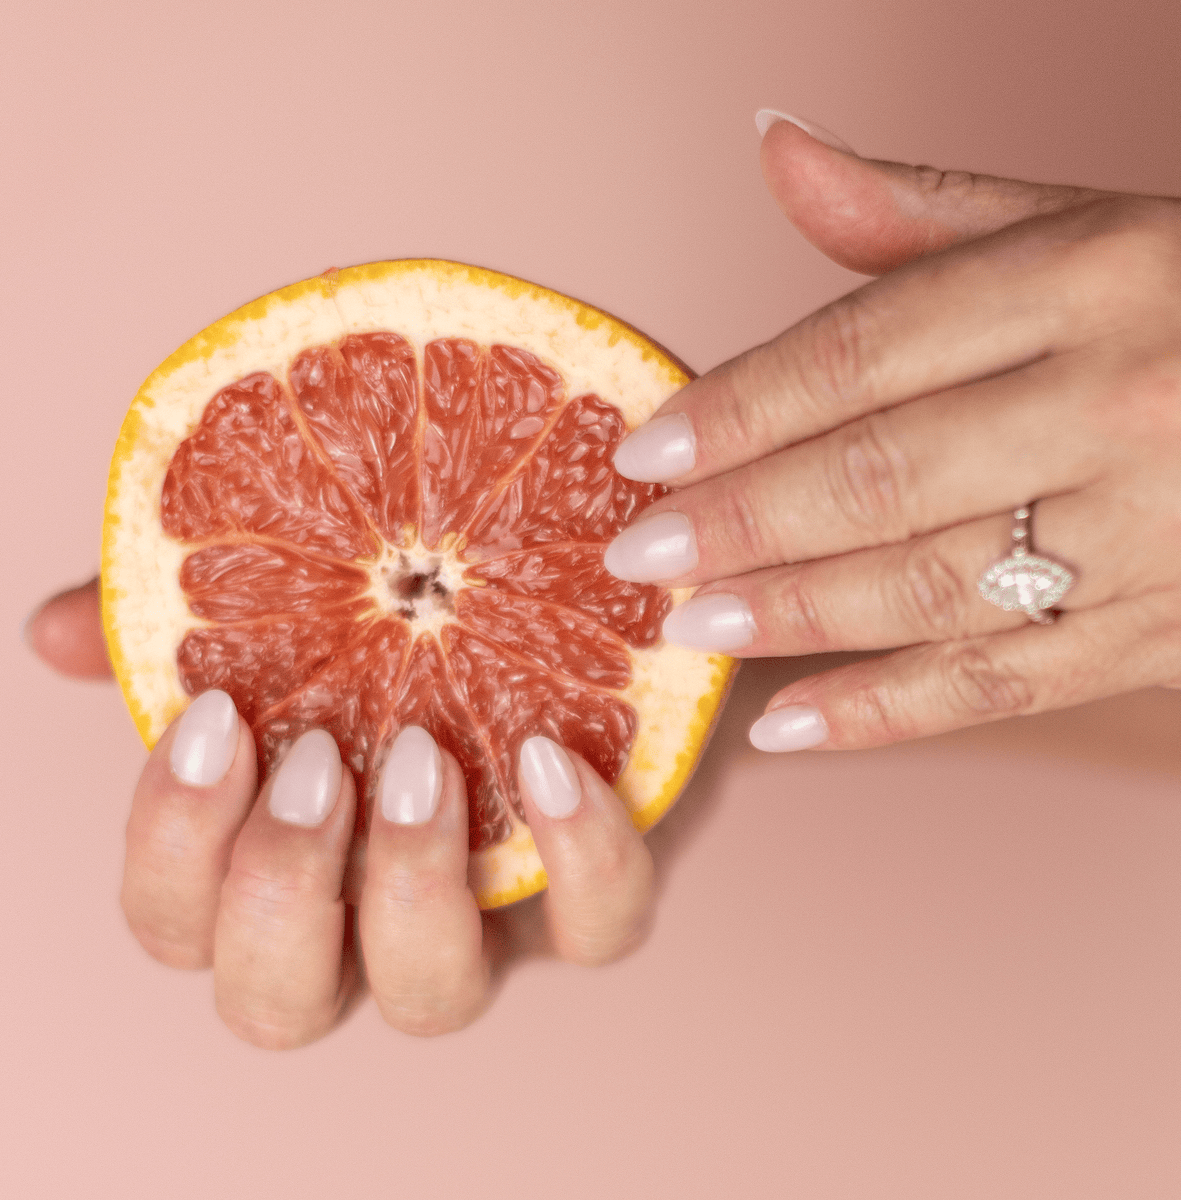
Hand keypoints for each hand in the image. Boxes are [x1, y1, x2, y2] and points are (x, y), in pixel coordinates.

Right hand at [28, 581, 653, 1044]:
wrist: (568, 616)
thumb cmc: (410, 635)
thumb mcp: (294, 615)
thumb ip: (186, 628)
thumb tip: (53, 631)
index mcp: (285, 866)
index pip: (178, 919)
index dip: (174, 845)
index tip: (215, 716)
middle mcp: (371, 922)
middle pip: (276, 1002)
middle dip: (274, 892)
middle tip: (311, 762)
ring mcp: (490, 920)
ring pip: (430, 998)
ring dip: (410, 886)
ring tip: (422, 757)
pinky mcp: (598, 891)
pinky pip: (598, 929)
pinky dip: (580, 858)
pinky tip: (558, 759)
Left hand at [606, 116, 1180, 750]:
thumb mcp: (1081, 227)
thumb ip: (919, 207)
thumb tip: (775, 145)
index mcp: (1093, 276)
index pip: (863, 352)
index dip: (736, 409)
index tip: (642, 454)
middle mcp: (1124, 399)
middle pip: (880, 475)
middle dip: (741, 522)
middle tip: (639, 557)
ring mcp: (1156, 529)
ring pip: (930, 586)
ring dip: (794, 615)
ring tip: (692, 628)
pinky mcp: (1167, 633)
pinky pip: (1004, 684)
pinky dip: (886, 713)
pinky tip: (787, 726)